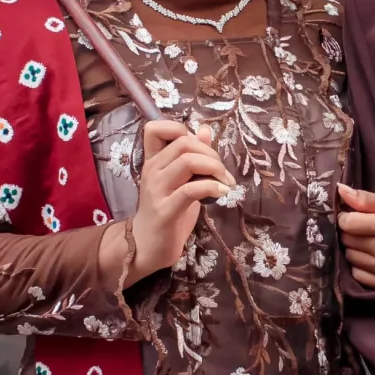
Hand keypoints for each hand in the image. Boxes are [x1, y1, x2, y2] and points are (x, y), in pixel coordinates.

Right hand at [120, 118, 231, 280]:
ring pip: (189, 161)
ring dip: (215, 169)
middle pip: (183, 143)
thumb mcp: (180, 180)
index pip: (155, 128)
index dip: (181, 129)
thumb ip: (191, 156)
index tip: (199, 148)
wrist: (147, 246)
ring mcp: (157, 190)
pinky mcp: (166, 210)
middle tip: (222, 172)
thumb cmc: (167, 211)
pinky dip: (213, 187)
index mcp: (153, 161)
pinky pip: (191, 190)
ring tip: (226, 182)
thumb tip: (204, 129)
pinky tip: (223, 193)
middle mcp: (152, 171)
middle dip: (210, 153)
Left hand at [337, 183, 374, 290]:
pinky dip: (360, 266)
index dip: (346, 218)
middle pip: (348, 240)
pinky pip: (358, 275)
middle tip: (362, 230)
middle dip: (350, 233)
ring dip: (354, 249)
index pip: (348, 223)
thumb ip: (366, 199)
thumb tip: (340, 190)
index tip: (353, 217)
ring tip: (368, 244)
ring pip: (350, 257)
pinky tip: (371, 259)